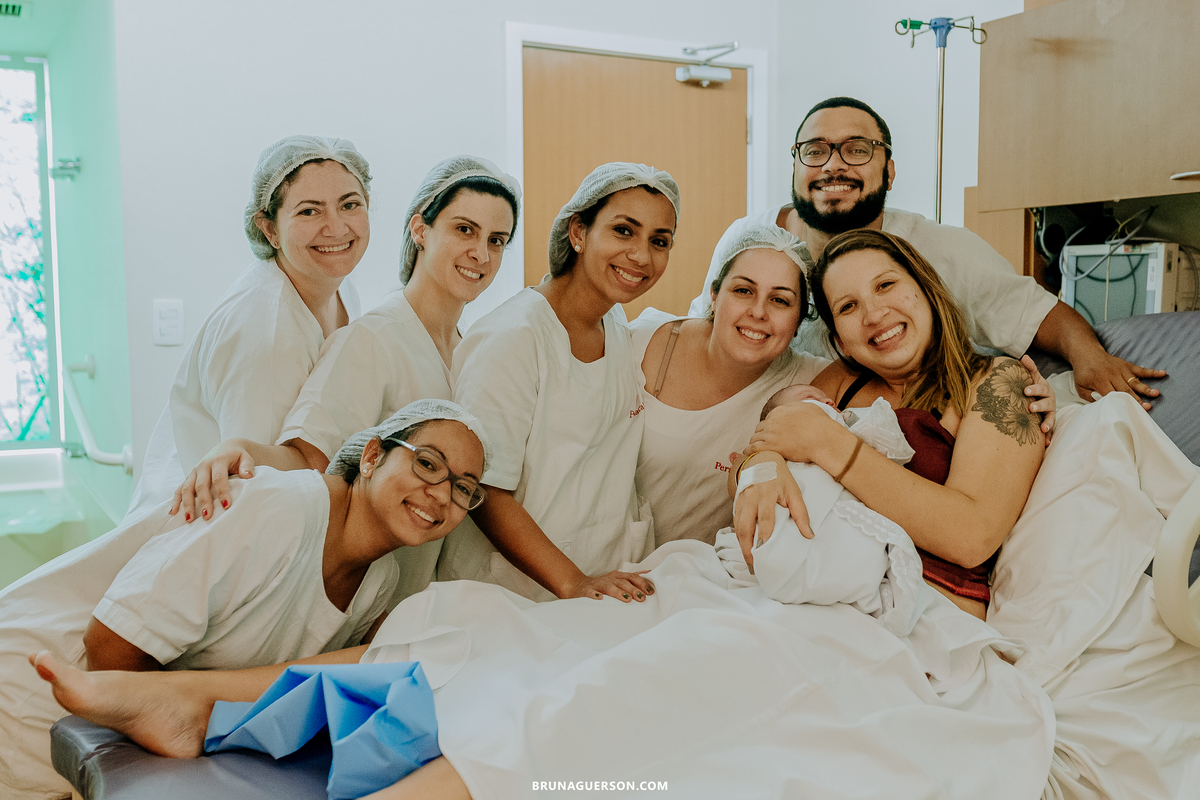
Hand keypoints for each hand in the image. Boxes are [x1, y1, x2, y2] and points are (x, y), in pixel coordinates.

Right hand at [169, 442, 254, 521]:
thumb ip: (247, 466)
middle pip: (201, 485)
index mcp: (217, 460)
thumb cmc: (237, 456)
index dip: (222, 492)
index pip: (219, 478)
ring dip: (187, 504)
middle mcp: (203, 465)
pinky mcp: (189, 477)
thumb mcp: (246, 458)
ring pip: (187, 488)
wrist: (226, 448)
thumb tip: (248, 476)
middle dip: (203, 501)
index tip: (226, 506)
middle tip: (207, 516)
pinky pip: (179, 489)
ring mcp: (194, 472)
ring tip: (190, 519)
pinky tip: (173, 512)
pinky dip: (176, 500)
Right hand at [567, 570, 654, 601]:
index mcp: (618, 576)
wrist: (578, 585)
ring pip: (609, 587)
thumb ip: (633, 578)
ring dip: (618, 592)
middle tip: (642, 598)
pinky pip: (590, 592)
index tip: (651, 592)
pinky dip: (594, 594)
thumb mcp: (618, 579)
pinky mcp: (586, 591)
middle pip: (623, 582)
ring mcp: (598, 585)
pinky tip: (599, 598)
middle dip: (633, 589)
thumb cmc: (602, 585)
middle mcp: (609, 579)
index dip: (642, 583)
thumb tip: (650, 573)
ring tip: (627, 599)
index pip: (632, 577)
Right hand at [733, 452, 812, 570]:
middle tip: (752, 563)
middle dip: (747, 547)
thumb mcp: (794, 491)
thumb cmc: (780, 477)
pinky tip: (744, 545)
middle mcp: (751, 498)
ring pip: (737, 526)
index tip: (763, 550)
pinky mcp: (736, 502)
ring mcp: (741, 500)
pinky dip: (738, 535)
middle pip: (745, 526)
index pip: (765, 519)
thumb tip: (809, 534)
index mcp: (766, 494)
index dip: (764, 535)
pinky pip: (735, 522)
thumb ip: (801, 513)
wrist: (761, 459)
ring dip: (741, 544)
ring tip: (748, 559)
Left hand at [745, 401, 835, 462]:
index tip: (771, 432)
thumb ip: (798, 407)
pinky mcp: (770, 446)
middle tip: (764, 441)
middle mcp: (772, 420)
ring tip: (754, 449)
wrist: (822, 438)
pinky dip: (749, 451)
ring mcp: (770, 433)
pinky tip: (748, 453)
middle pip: (760, 428)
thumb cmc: (820, 424)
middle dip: (762, 434)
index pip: (769, 419)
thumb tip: (797, 409)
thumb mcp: (809, 407)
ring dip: (755, 443)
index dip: (770, 427)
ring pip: (755, 438)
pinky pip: (753, 448)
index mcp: (780, 411)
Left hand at [1019, 355, 1055, 444]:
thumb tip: (1024, 357)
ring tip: (1042, 429)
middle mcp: (1049, 402)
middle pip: (1046, 404)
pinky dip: (1048, 437)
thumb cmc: (1034, 387)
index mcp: (1045, 390)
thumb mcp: (1033, 377)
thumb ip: (1029, 368)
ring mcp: (1050, 414)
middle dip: (1039, 406)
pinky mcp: (1048, 423)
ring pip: (1050, 418)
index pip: (1040, 388)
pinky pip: (1050, 431)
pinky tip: (1046, 444)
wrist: (1040, 398)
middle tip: (1030, 408)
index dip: (1034, 389)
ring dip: (1047, 424)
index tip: (1025, 390)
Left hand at [1072, 350, 1164, 411]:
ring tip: (1156, 393)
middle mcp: (1113, 376)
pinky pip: (1141, 369)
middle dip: (1137, 399)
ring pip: (1135, 381)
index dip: (1121, 404)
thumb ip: (1091, 397)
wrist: (1086, 353)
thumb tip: (1102, 406)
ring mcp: (1121, 370)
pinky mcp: (1127, 366)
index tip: (1129, 412)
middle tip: (1147, 407)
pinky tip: (1163, 373)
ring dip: (1146, 388)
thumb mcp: (1081, 387)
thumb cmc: (1084, 373)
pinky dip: (1152, 372)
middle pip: (1126, 390)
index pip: (1112, 395)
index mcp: (1100, 382)